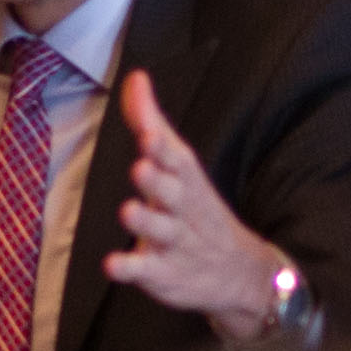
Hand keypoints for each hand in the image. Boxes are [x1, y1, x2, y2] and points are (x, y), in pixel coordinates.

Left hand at [104, 71, 292, 340]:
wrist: (239, 273)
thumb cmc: (196, 209)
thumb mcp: (179, 165)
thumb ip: (153, 124)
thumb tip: (135, 77)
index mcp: (186, 180)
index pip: (178, 160)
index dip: (162, 148)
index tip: (147, 134)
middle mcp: (182, 209)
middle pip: (173, 193)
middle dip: (157, 181)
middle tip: (141, 168)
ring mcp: (174, 243)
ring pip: (161, 231)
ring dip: (145, 221)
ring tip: (128, 211)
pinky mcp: (163, 273)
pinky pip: (145, 271)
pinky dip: (130, 269)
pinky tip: (111, 264)